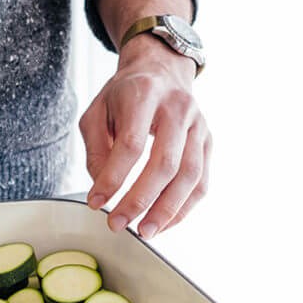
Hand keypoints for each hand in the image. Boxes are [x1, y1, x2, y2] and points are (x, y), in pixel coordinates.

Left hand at [79, 34, 211, 238]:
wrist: (162, 71)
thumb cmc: (124, 95)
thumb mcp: (97, 112)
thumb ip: (96, 149)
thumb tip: (104, 188)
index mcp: (144, 95)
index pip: (131, 144)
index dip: (113, 178)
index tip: (95, 202)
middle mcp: (178, 108)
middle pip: (164, 162)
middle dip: (140, 200)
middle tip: (118, 224)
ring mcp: (198, 126)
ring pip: (189, 175)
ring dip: (167, 209)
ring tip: (145, 231)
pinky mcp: (208, 142)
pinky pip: (201, 181)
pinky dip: (184, 207)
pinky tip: (164, 222)